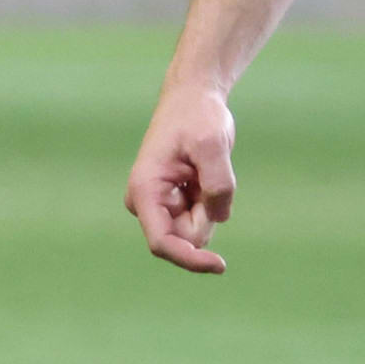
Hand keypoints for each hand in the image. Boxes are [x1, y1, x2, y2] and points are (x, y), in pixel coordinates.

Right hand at [124, 82, 238, 274]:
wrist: (193, 98)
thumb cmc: (197, 116)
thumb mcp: (212, 144)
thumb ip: (218, 184)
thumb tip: (218, 218)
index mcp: (144, 190)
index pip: (162, 242)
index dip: (189, 259)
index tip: (220, 265)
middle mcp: (146, 202)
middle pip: (183, 238)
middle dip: (206, 217)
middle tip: (210, 175)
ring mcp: (159, 204)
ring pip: (195, 231)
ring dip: (210, 207)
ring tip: (205, 170)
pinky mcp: (174, 202)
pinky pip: (201, 218)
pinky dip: (212, 202)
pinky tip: (204, 173)